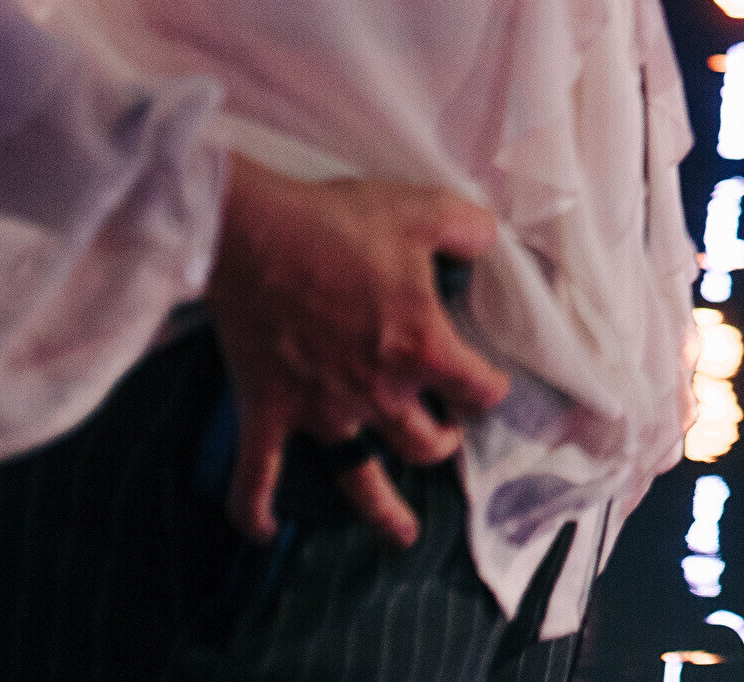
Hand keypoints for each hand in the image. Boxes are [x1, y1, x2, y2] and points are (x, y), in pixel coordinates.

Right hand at [204, 155, 511, 545]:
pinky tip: (264, 532)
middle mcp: (377, 392)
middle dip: (442, 443)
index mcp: (422, 350)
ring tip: (403, 534)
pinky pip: (258, 476)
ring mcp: (320, 410)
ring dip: (383, 509)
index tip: (488, 385)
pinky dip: (255, 509)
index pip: (480, 391)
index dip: (491, 390)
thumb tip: (488, 243)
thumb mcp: (428, 210)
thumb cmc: (339, 222)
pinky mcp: (267, 411)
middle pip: (426, 443)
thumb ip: (473, 230)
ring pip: (360, 478)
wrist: (252, 234)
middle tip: (443, 436)